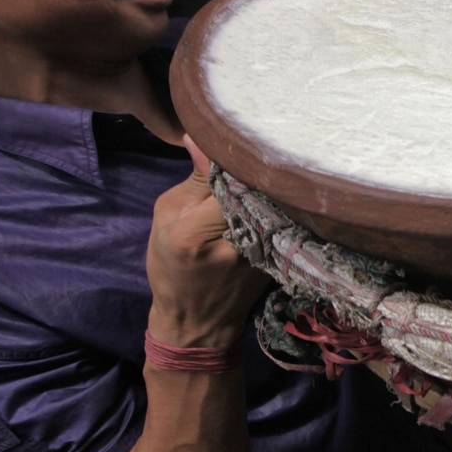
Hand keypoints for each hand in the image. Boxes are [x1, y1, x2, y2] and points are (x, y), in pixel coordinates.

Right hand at [145, 137, 270, 348]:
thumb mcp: (167, 218)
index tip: (238, 130)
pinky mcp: (283, 252)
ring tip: (275, 151)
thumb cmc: (172, 267)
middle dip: (258, 159)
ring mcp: (266, 247)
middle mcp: (239, 238)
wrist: (200, 322)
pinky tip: (281, 181)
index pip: (227, 175)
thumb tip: (204, 135)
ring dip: (274, 175)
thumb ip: (194, 178)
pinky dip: (281, 195)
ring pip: (276, 196)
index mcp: (197, 231)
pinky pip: (283, 212)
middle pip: (258, 183)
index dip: (234, 151)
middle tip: (265, 129)